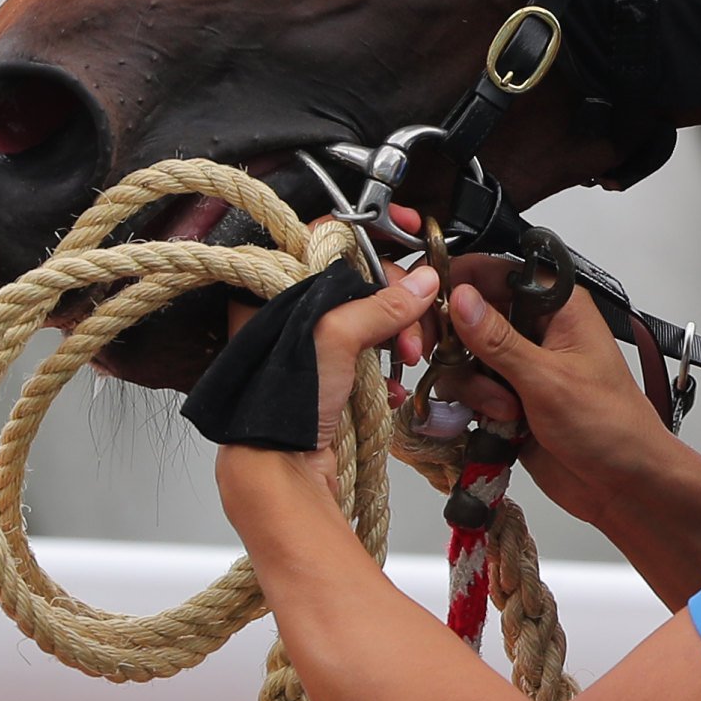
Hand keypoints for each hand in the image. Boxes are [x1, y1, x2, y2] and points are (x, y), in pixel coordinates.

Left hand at [215, 257, 440, 510]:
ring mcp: (315, 347)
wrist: (281, 469)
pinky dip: (389, 366)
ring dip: (400, 334)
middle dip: (397, 298)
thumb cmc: (282, 404)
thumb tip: (422, 282)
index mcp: (278, 292)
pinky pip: (373, 355)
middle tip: (413, 319)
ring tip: (406, 357)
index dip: (369, 232)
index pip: (326, 239)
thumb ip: (378, 305)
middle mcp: (294, 315)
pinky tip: (391, 383)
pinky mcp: (333, 377)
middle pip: (360, 281)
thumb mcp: (332, 338)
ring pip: (372, 318)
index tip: (406, 231)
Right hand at [433, 260, 689, 540]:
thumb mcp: (547, 379)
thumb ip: (498, 340)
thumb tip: (460, 297)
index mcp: (559, 307)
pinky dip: (471, 406)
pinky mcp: (507, 398)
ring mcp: (520, 365)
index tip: (428, 306)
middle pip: (470, 315)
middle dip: (455, 343)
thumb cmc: (608, 424)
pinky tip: (497, 424)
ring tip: (505, 409)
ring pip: (464, 357)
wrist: (621, 482)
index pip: (498, 273)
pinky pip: (469, 390)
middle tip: (448, 363)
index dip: (459, 282)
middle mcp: (538, 329)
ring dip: (472, 384)